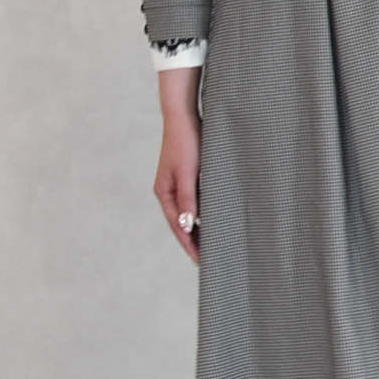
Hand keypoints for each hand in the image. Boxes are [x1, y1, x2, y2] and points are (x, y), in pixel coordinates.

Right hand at [154, 69, 202, 263]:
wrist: (184, 116)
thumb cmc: (187, 142)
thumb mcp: (188, 171)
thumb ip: (188, 198)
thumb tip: (188, 225)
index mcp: (165, 193)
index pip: (179, 226)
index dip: (190, 244)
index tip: (202, 261)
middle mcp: (169, 191)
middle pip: (182, 223)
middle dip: (194, 242)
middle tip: (209, 260)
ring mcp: (177, 183)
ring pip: (189, 213)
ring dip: (198, 228)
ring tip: (213, 245)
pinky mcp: (187, 175)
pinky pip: (194, 201)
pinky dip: (202, 212)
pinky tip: (213, 218)